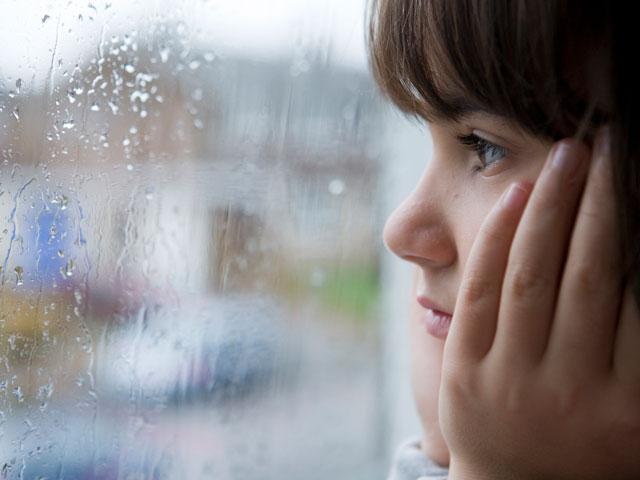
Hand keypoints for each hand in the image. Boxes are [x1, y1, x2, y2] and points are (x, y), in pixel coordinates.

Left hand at [440, 128, 639, 479]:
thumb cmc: (591, 441)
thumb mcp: (636, 408)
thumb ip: (639, 339)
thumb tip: (637, 259)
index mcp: (632, 404)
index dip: (636, 221)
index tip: (633, 172)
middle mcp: (574, 391)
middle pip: (592, 273)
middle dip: (602, 198)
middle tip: (609, 141)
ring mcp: (511, 382)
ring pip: (532, 275)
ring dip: (552, 205)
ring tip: (571, 154)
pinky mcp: (464, 373)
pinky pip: (481, 293)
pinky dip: (498, 239)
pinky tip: (518, 196)